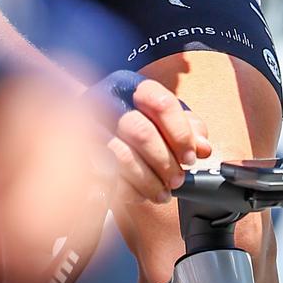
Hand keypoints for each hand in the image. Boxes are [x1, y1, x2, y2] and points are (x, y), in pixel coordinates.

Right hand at [87, 70, 212, 204]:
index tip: (190, 158)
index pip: (162, 103)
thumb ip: (187, 127)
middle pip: (141, 131)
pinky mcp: (79, 155)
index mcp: (131, 87)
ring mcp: (87, 127)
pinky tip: (140, 195)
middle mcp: (105, 101)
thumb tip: (203, 147)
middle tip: (178, 180)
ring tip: (162, 193)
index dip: (181, 134)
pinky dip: (128, 190)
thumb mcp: (162, 118)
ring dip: (148, 180)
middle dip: (165, 161)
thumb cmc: (133, 123)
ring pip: (123, 156)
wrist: (85, 128)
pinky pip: (105, 176)